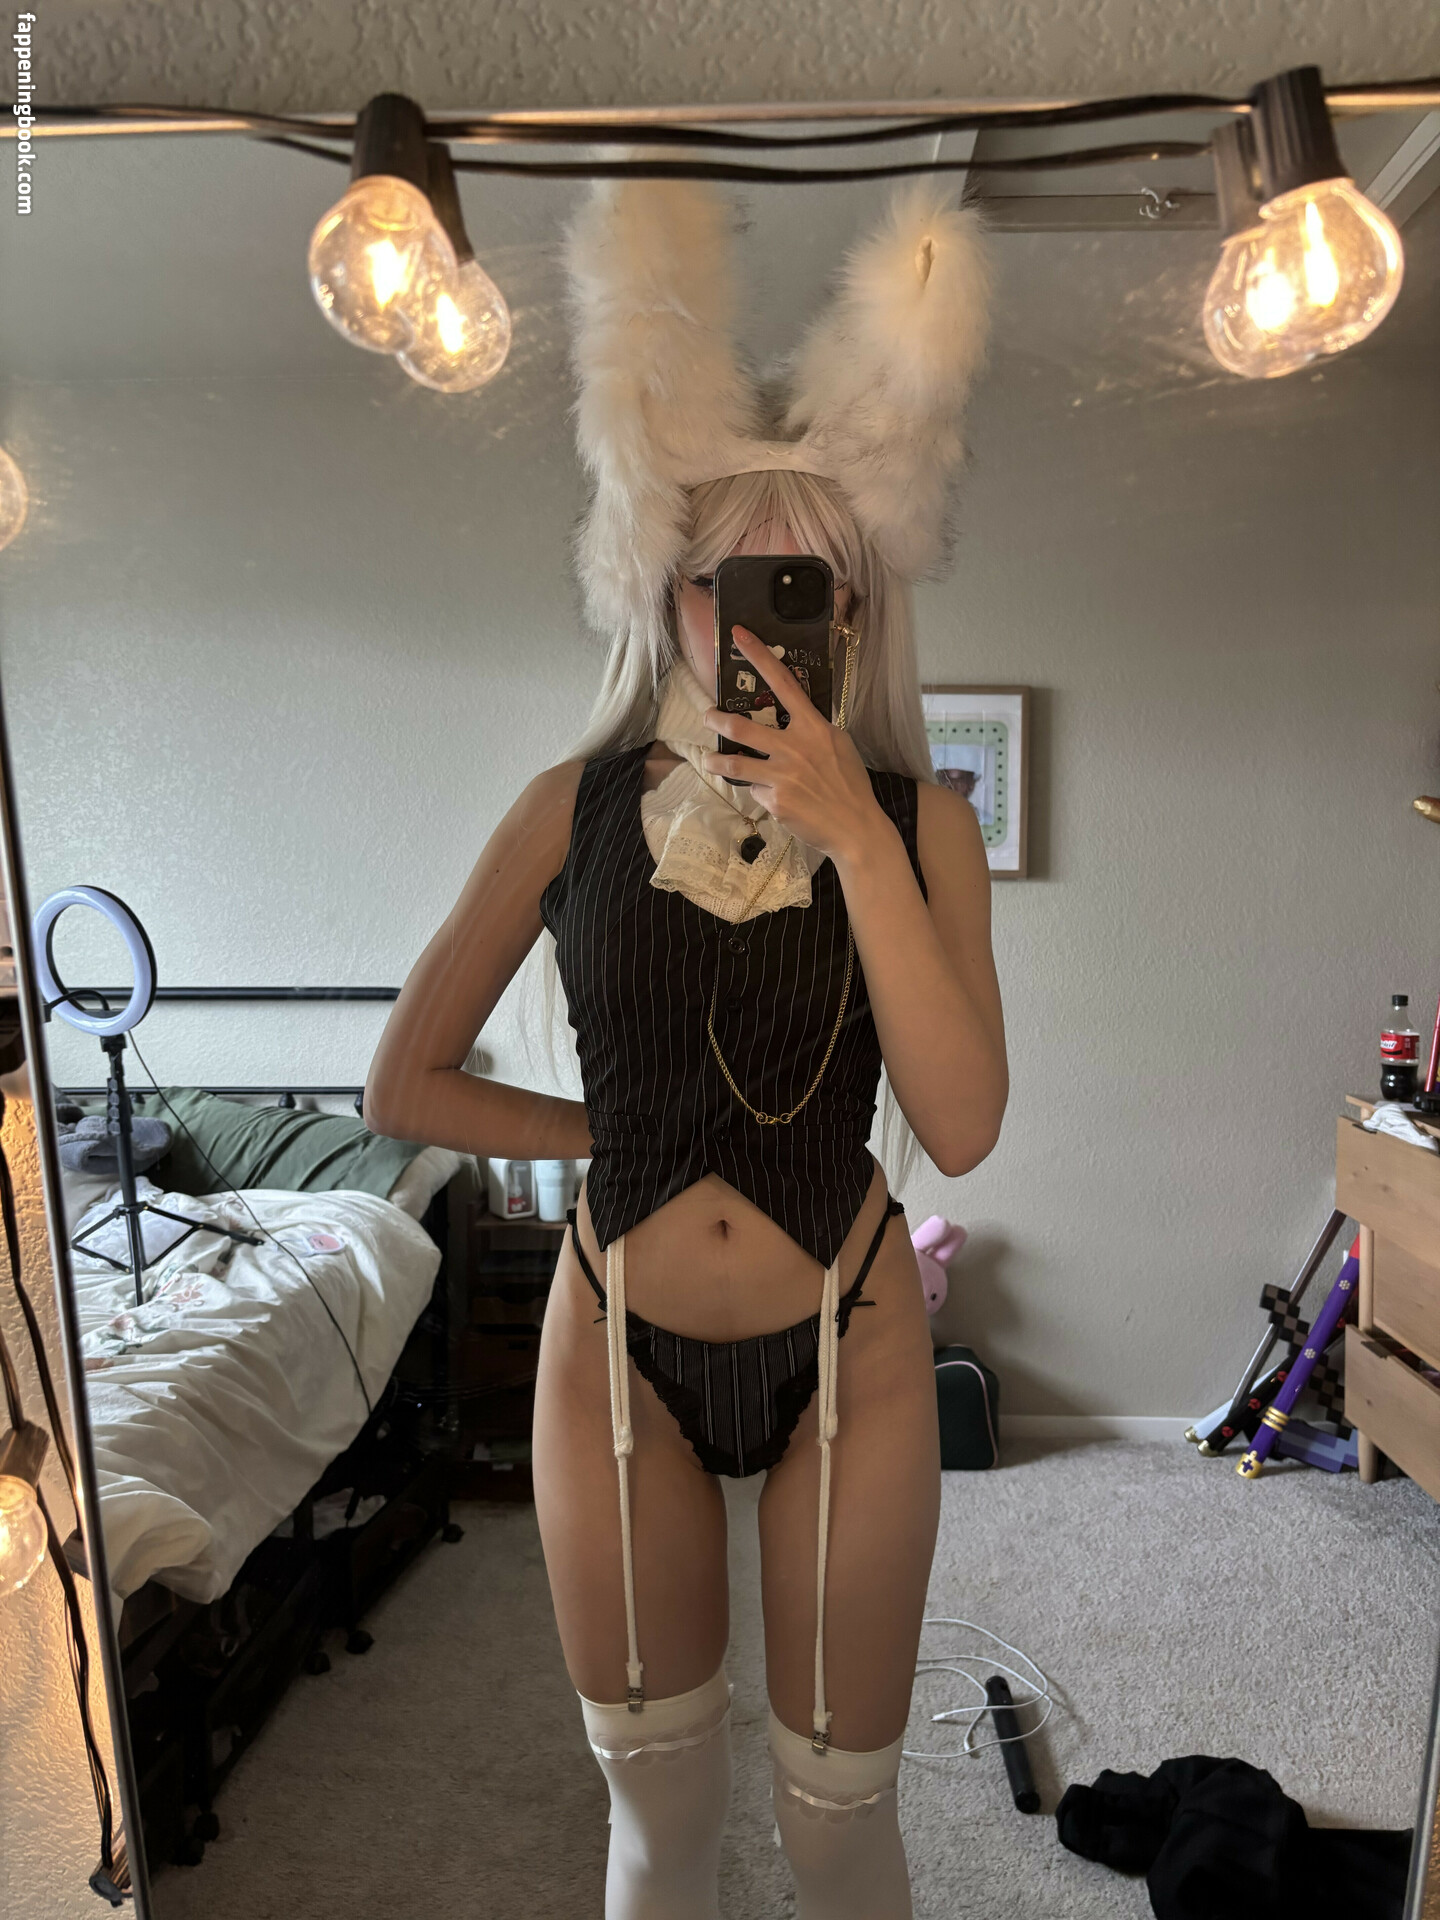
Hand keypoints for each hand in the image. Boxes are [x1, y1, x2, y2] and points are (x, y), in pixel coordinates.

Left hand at [701, 625, 886, 866]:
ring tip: (710, 759)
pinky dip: (760, 791)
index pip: (784, 683)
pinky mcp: (774, 800)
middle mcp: (795, 747)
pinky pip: (755, 789)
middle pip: (742, 726)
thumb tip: (792, 720)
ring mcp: (782, 775)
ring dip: (717, 759)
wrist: (856, 828)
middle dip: (717, 719)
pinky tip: (775, 799)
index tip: (740, 635)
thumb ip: (813, 730)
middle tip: (708, 715)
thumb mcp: (839, 746)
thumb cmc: (850, 786)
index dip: (760, 657)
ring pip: (735, 762)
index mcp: (814, 728)